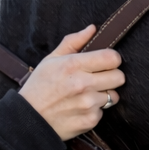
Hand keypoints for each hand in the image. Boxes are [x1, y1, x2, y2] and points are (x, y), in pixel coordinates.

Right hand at [19, 26, 124, 140]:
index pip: (112, 58)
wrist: (29, 120)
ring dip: (103, 95)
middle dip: (111, 76)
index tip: (105, 62)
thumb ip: (73, 42)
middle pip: (119, 77)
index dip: (112, 59)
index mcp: (73, 65)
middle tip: (98, 79)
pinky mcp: (90, 120)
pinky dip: (94, 110)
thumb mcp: (50, 60)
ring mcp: (88, 104)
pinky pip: (103, 111)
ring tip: (85, 95)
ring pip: (113, 95)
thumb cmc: (38, 87)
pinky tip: (80, 108)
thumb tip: (93, 29)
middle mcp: (83, 84)